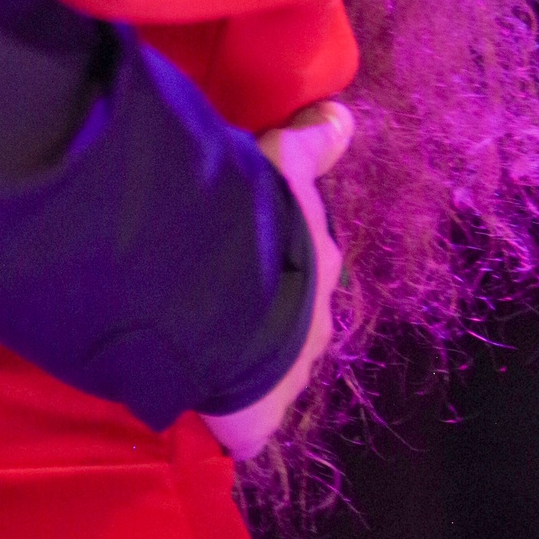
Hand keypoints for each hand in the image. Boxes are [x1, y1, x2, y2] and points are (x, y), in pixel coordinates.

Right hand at [201, 102, 353, 461]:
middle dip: (264, 316)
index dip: (277, 263)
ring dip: (242, 362)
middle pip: (292, 322)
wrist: (222, 298)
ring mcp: (289, 378)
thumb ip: (309, 144)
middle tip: (211, 299)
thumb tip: (344, 113)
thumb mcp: (281, 166)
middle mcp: (315, 326)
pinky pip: (244, 425)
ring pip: (269, 372)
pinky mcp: (257, 422)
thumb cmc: (251, 225)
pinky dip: (226, 419)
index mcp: (319, 269)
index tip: (242, 256)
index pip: (305, 267)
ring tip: (195, 347)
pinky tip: (196, 402)